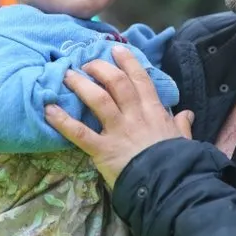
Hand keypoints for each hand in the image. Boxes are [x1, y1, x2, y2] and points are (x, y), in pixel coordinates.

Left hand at [44, 45, 193, 187]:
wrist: (169, 185)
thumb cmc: (176, 162)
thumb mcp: (182, 140)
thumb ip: (182, 125)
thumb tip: (187, 114)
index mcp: (153, 111)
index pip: (140, 79)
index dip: (128, 62)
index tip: (116, 49)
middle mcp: (134, 116)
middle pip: (117, 83)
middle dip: (101, 69)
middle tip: (87, 63)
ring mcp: (118, 131)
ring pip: (98, 100)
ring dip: (81, 85)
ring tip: (67, 75)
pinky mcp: (103, 149)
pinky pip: (79, 132)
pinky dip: (62, 121)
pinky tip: (48, 110)